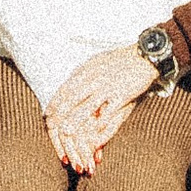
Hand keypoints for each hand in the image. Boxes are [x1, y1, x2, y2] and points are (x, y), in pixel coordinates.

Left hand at [44, 44, 157, 171]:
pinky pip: (108, 111)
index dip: (55, 103)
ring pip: (87, 106)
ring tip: (66, 133)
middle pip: (72, 98)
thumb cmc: (120, 61)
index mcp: (87, 70)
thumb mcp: (97, 62)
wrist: (144, 56)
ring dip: (75, 121)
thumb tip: (69, 83)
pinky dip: (100, 123)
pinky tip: (94, 133)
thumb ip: (84, 74)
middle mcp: (95, 77)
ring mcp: (108, 86)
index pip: (66, 88)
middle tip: (51, 128)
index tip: (47, 115)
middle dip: (60, 114)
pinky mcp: (121, 95)